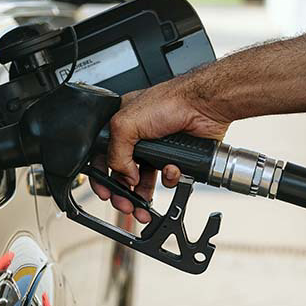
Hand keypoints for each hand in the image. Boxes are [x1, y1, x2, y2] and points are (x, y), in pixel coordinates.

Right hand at [91, 77, 230, 222]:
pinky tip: (171, 169)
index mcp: (121, 124)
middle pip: (123, 172)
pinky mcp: (175, 156)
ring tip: (143, 202)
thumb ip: (115, 152)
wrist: (204, 106)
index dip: (101, 175)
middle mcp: (138, 137)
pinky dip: (170, 178)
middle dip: (123, 191)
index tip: (104, 191)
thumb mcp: (127, 123)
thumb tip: (122, 174)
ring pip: (145, 179)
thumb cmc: (171, 102)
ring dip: (144, 192)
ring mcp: (157, 148)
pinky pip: (167, 177)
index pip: (103, 155)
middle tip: (124, 203)